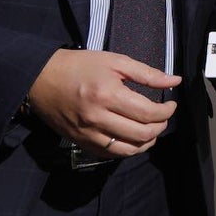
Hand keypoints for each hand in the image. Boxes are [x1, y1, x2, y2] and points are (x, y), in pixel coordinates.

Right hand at [28, 48, 180, 156]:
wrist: (40, 79)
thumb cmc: (79, 66)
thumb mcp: (115, 61)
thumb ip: (147, 73)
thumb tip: (175, 81)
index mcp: (108, 95)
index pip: (148, 113)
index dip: (166, 112)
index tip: (171, 105)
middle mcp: (97, 118)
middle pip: (141, 134)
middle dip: (160, 127)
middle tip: (163, 117)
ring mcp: (87, 134)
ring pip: (127, 150)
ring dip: (146, 143)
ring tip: (152, 130)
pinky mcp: (80, 142)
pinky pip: (109, 153)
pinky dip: (127, 149)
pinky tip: (133, 138)